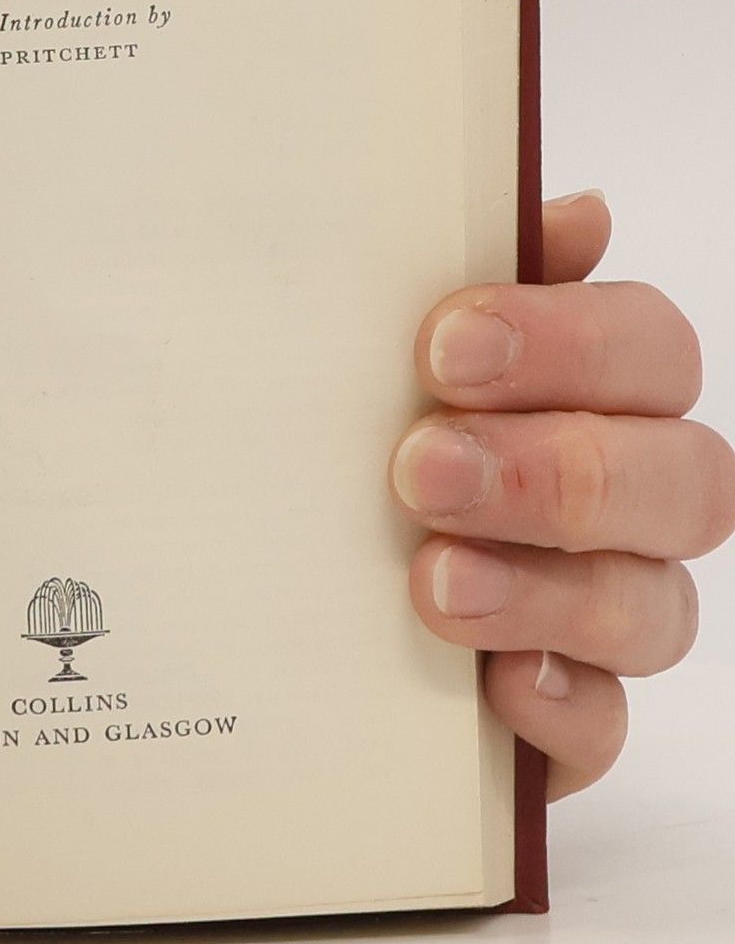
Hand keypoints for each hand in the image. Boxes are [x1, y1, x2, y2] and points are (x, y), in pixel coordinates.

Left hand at [391, 193, 734, 797]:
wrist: (261, 604)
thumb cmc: (335, 448)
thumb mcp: (357, 355)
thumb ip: (449, 280)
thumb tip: (572, 215)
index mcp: (588, 396)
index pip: (648, 348)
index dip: (569, 340)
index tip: (444, 345)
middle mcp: (619, 502)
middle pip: (683, 479)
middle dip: (553, 470)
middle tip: (420, 468)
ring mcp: (599, 617)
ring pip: (650, 608)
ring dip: (545, 590)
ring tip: (430, 581)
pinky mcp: (562, 721)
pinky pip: (602, 727)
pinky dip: (558, 708)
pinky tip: (495, 688)